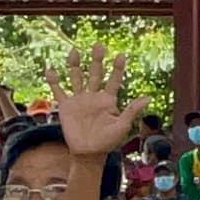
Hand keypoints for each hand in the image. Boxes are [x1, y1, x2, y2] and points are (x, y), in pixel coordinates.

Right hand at [52, 43, 148, 159]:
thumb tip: (148, 97)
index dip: (118, 68)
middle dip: (97, 60)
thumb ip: (132, 110)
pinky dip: (54, 81)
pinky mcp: (66, 106)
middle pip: (95, 73)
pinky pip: (59, 91)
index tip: (121, 55)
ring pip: (76, 77)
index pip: (114, 80)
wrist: (88, 154)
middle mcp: (93, 96)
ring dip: (75, 65)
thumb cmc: (108, 142)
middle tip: (99, 45)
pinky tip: (50, 70)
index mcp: (108, 100)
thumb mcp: (122, 125)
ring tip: (75, 51)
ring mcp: (79, 100)